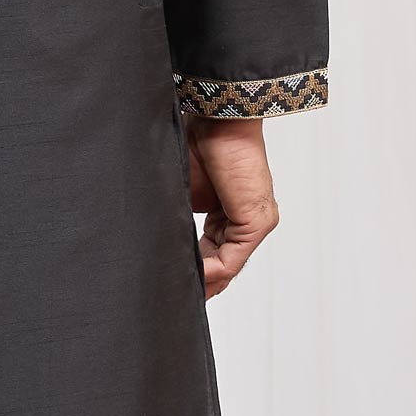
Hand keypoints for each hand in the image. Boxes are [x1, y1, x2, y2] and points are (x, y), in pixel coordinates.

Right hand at [186, 117, 278, 299]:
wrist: (216, 118)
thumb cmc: (196, 143)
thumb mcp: (182, 192)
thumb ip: (179, 221)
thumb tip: (159, 247)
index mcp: (230, 214)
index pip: (213, 253)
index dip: (192, 271)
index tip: (168, 282)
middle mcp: (247, 221)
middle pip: (221, 266)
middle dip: (198, 284)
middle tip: (169, 298)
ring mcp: (255, 222)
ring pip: (226, 267)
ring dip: (202, 282)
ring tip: (174, 292)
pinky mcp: (257, 222)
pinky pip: (231, 259)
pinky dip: (209, 271)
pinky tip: (188, 275)